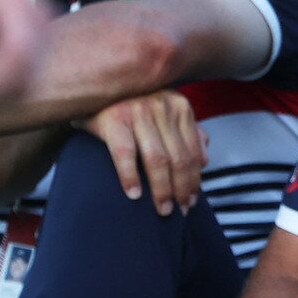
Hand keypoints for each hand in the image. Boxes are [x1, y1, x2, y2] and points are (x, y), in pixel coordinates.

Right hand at [78, 90, 207, 215]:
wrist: (91, 86)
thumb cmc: (131, 103)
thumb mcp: (164, 111)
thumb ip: (186, 132)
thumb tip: (205, 160)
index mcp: (179, 106)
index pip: (192, 150)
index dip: (194, 179)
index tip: (191, 200)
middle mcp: (162, 106)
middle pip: (178, 158)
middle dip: (181, 189)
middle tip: (179, 210)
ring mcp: (138, 111)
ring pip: (157, 159)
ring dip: (162, 189)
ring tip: (162, 209)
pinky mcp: (113, 119)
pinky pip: (125, 153)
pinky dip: (131, 176)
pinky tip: (134, 194)